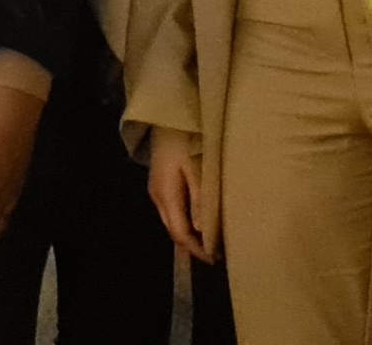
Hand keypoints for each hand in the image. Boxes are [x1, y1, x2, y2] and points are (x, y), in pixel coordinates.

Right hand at [145, 130, 217, 263]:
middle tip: (215, 253)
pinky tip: (199, 219)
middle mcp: (157, 196)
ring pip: (171, 220)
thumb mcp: (197, 168)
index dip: (196, 249)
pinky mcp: (160, 182)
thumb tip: (202, 231)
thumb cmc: (186, 137)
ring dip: (189, 233)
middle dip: (192, 245)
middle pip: (173, 230)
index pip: (180, 233)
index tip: (215, 259)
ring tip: (211, 239)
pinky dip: (185, 220)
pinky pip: (172, 209)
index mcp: (166, 195)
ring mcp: (156, 189)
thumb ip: (201, 199)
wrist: (167, 114)